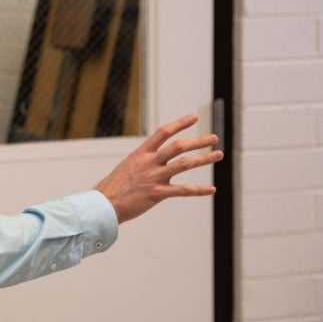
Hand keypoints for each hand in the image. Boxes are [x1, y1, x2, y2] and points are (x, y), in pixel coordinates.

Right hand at [95, 114, 222, 223]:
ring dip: (204, 158)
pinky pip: (183, 190)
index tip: (194, 117)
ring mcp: (154, 177)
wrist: (104, 204)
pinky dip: (199, 190)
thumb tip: (154, 156)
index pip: (163, 133)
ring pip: (184, 164)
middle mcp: (149, 163)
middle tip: (214, 137)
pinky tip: (212, 189)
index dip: (180, 123)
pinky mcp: (157, 194)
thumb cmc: (114, 186)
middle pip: (178, 146)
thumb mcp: (128, 166)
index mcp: (141, 154)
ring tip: (218, 154)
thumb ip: (144, 161)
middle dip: (198, 141)